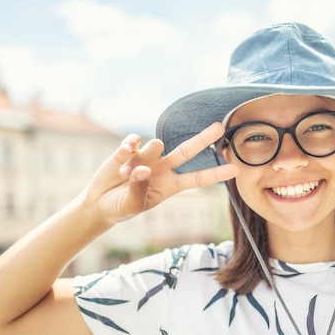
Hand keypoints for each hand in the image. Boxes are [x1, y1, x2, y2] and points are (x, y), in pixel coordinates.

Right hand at [84, 122, 237, 224]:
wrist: (99, 203)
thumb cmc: (121, 208)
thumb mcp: (132, 205)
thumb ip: (139, 188)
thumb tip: (145, 168)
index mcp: (170, 186)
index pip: (197, 178)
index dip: (215, 173)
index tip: (235, 169)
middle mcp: (163, 168)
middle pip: (188, 150)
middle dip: (203, 138)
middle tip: (220, 126)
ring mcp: (149, 157)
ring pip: (156, 145)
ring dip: (140, 159)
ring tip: (124, 175)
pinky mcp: (131, 149)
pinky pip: (136, 140)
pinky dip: (130, 145)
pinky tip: (124, 154)